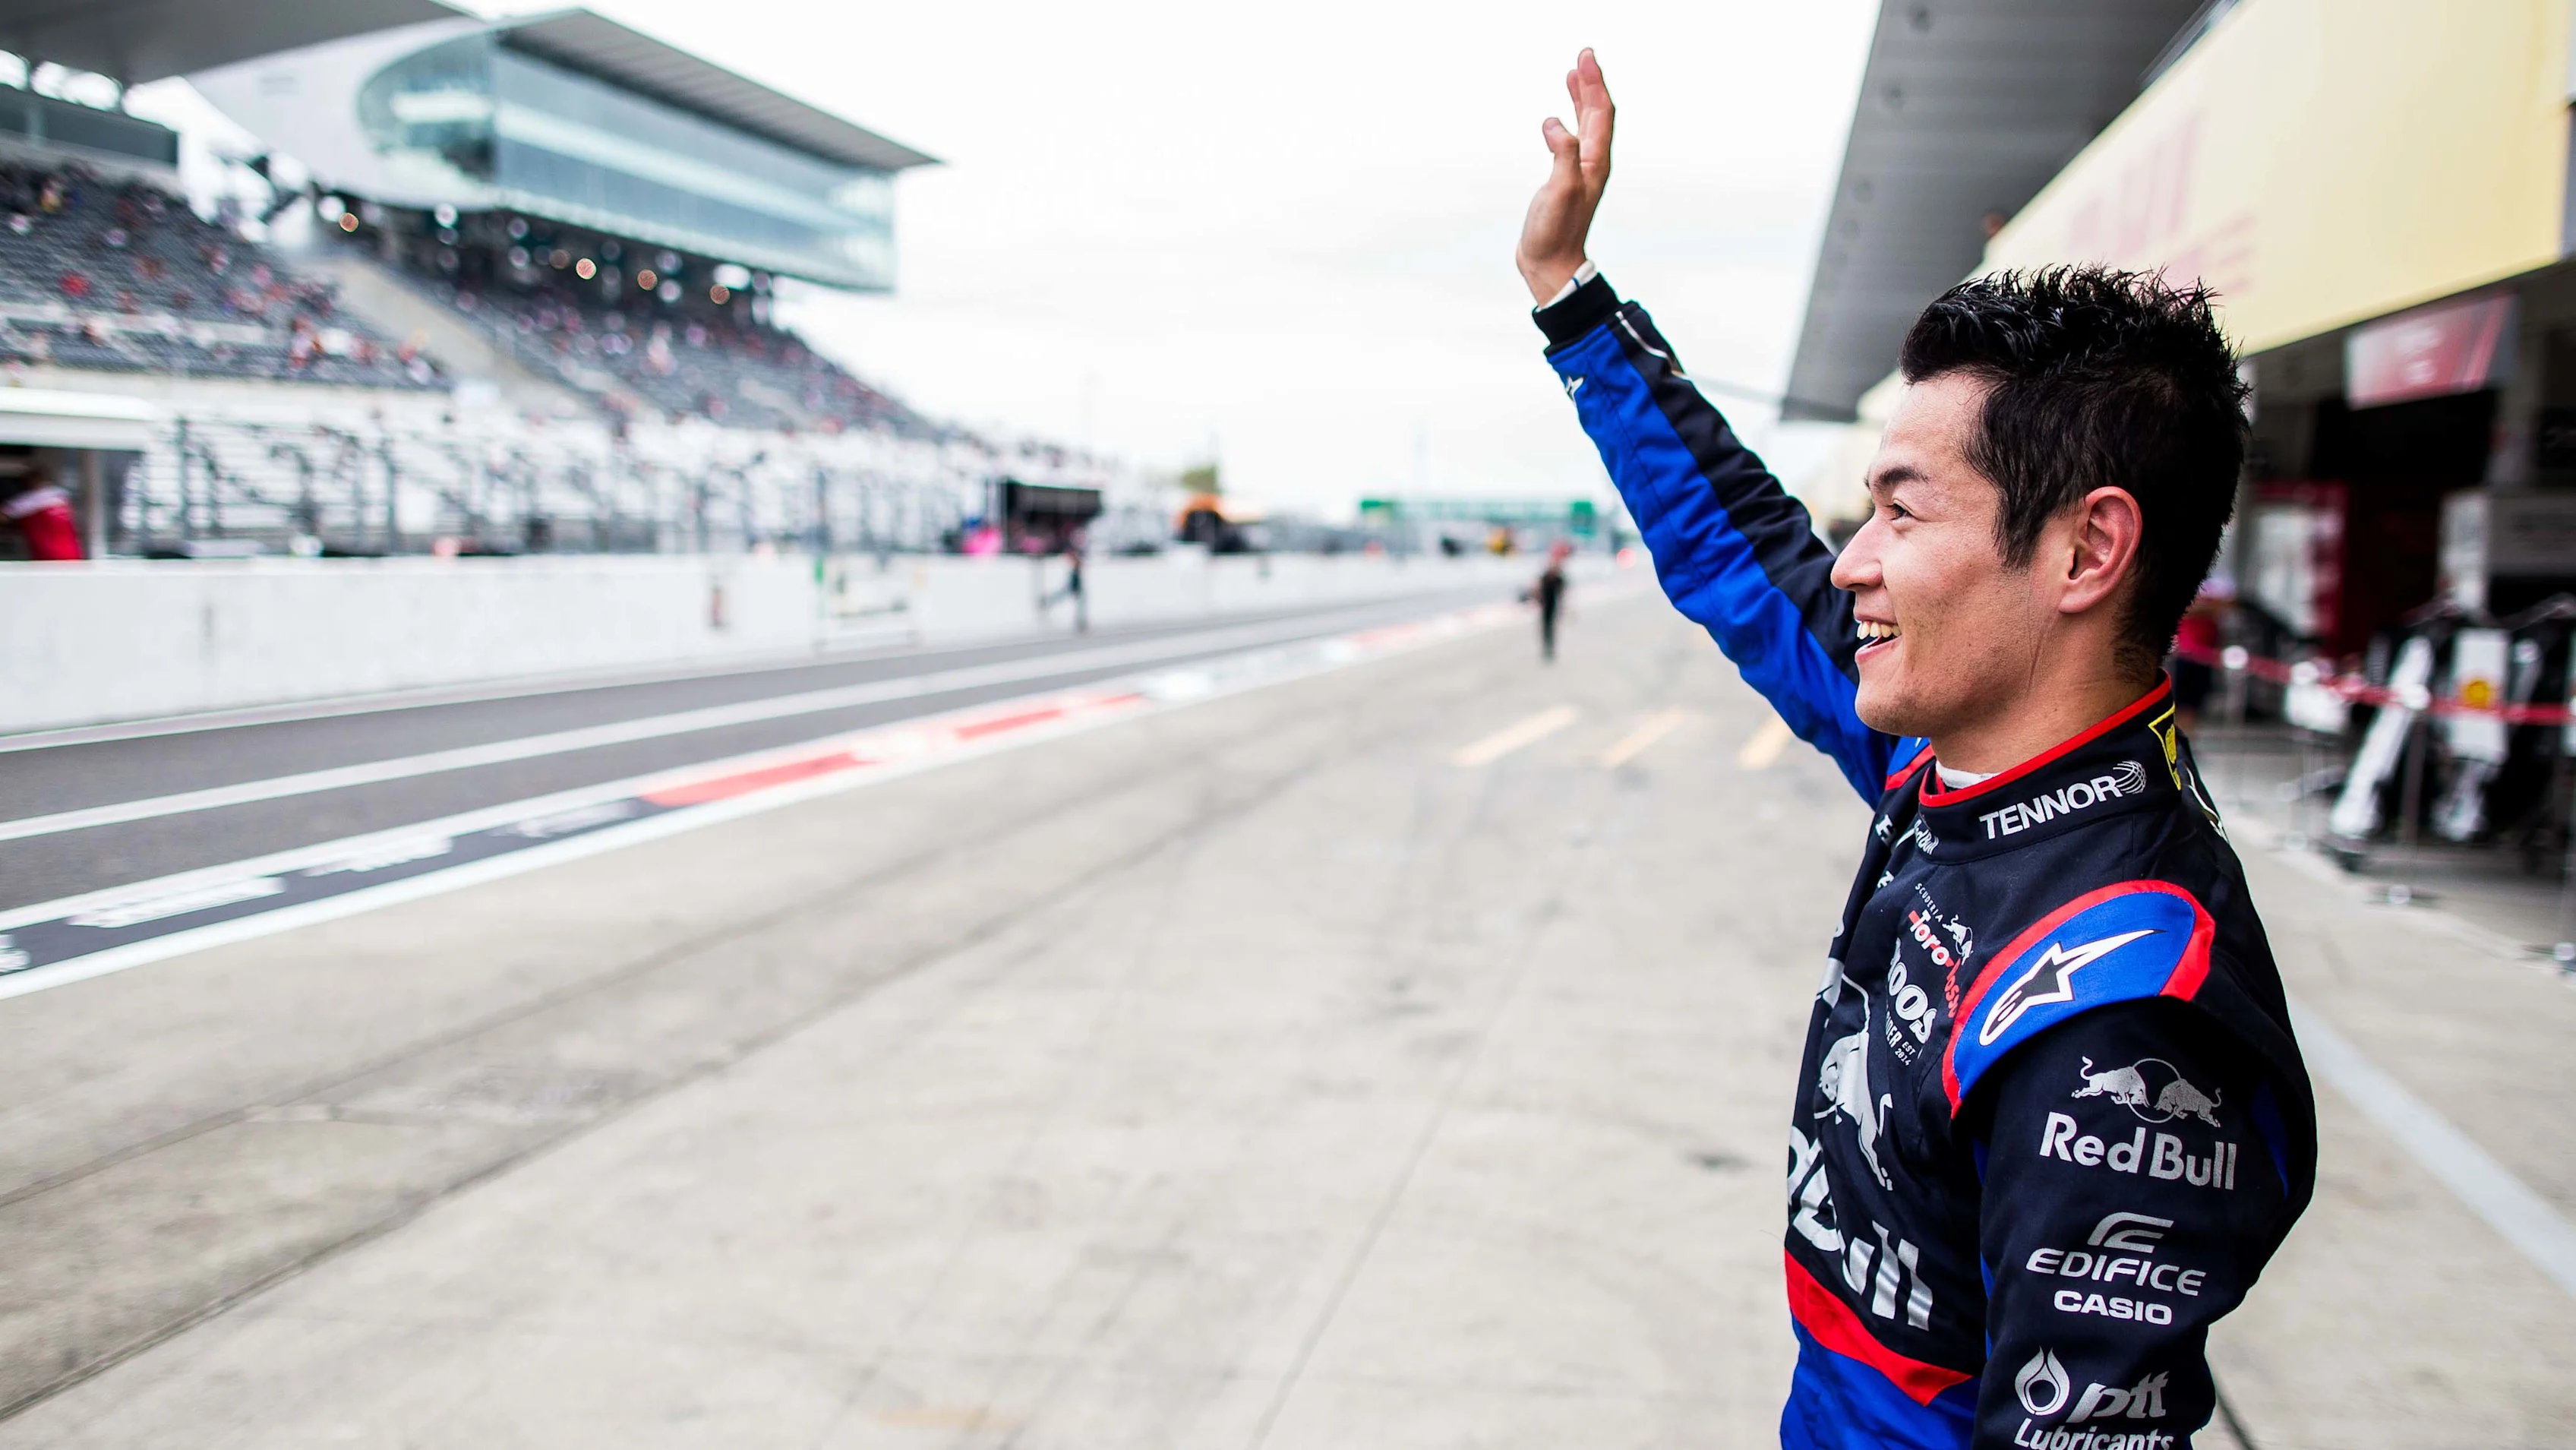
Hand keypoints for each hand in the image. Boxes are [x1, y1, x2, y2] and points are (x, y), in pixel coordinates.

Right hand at [1516, 48, 1614, 305]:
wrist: (1550, 264)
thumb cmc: (1555, 232)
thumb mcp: (1560, 190)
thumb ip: (1562, 154)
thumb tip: (1554, 124)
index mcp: (1595, 162)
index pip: (1600, 112)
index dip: (1594, 83)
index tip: (1585, 57)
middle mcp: (1592, 163)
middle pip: (1597, 113)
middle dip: (1590, 83)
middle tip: (1582, 55)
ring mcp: (1579, 171)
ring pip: (1585, 125)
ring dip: (1580, 98)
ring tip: (1572, 76)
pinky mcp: (1565, 180)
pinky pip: (1571, 140)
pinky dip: (1567, 120)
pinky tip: (1557, 118)